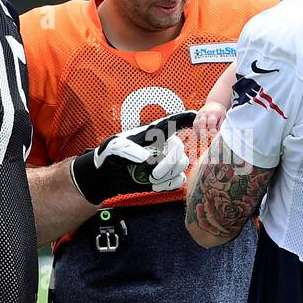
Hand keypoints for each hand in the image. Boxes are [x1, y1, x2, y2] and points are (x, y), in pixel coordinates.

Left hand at [70, 110, 196, 205]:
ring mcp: (166, 161)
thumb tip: (147, 158)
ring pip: (183, 164)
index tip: (195, 116)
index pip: (173, 121)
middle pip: (180, 149)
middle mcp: (163, 144)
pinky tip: (156, 187)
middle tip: (153, 174)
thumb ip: (130, 150)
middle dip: (170, 163)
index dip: (186, 117)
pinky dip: (170, 184)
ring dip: (169, 174)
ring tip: (152, 180)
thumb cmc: (109, 155)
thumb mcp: (114, 148)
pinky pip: (179, 179)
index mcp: (153, 132)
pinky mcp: (166, 176)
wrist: (107, 176)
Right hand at [194, 101, 227, 139]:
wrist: (214, 103)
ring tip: (199, 138)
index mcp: (213, 114)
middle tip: (203, 138)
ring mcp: (200, 115)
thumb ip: (221, 124)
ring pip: (196, 123)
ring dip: (197, 131)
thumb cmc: (219, 112)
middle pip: (202, 122)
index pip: (211, 122)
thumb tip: (218, 133)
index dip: (212, 129)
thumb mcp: (223, 116)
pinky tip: (197, 136)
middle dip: (202, 130)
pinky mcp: (196, 117)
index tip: (213, 135)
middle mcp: (205, 114)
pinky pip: (194, 124)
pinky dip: (195, 130)